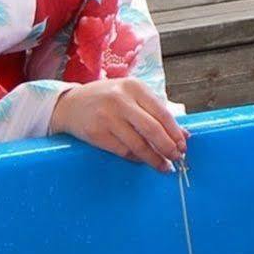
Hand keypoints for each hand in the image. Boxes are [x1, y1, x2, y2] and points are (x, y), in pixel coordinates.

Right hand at [51, 78, 188, 171]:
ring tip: (164, 166)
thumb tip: (184, 134)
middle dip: (168, 147)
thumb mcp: (131, 96)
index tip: (184, 145)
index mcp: (134, 87)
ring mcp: (107, 117)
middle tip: (177, 158)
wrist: (69, 104)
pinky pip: (123, 151)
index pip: (162, 113)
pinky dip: (137, 158)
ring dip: (155, 158)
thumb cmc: (106, 99)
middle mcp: (121, 100)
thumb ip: (156, 112)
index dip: (175, 132)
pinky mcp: (96, 134)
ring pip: (139, 144)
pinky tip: (143, 160)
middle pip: (153, 129)